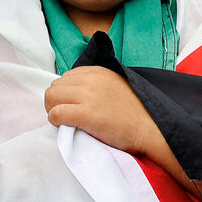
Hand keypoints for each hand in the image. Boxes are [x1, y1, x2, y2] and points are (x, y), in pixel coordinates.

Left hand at [44, 66, 161, 156]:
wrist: (150, 129)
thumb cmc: (134, 114)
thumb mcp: (115, 86)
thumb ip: (96, 84)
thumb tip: (75, 91)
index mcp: (98, 72)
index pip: (66, 77)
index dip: (65, 93)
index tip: (72, 105)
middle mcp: (91, 80)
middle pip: (55, 86)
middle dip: (55, 101)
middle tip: (65, 114)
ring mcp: (88, 96)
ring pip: (51, 97)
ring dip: (53, 110)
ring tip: (64, 121)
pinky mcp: (86, 114)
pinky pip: (56, 114)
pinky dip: (55, 121)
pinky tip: (65, 126)